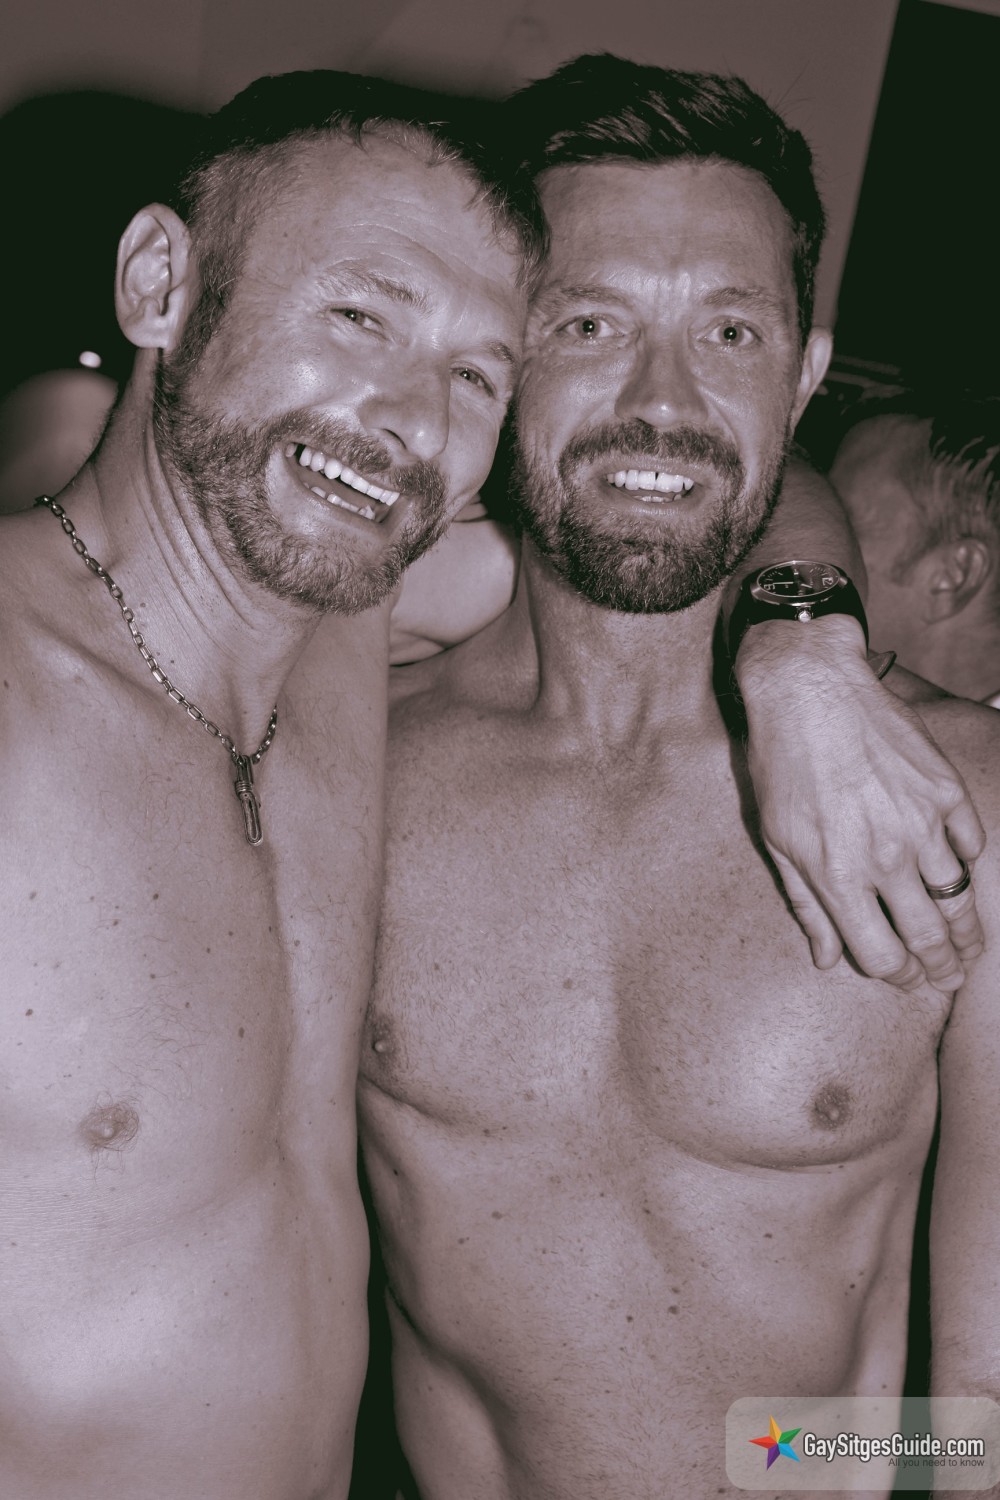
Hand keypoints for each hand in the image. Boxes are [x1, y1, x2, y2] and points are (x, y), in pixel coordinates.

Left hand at [735, 618, 985, 991]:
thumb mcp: (776, 839)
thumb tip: (827, 958)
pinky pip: (972, 845)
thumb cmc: (781, 764)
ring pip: (959, 897)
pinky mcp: (946, 790)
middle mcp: (885, 858)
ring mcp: (922, 823)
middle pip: (929, 936)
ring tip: (968, 946)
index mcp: (837, 876)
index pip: (882, 954)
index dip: (899, 977)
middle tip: (948, 978)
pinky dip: (969, 865)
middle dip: (942, 967)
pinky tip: (962, 876)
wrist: (810, 691)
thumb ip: (807, 904)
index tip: (908, 981)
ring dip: (967, 931)